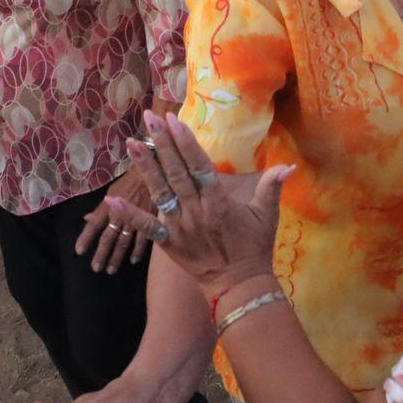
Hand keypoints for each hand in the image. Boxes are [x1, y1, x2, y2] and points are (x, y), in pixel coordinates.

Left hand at [74, 167, 151, 274]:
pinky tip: (133, 260)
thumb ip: (100, 208)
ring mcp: (134, 219)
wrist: (152, 174)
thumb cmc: (129, 182)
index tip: (79, 251)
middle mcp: (119, 214)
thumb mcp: (111, 191)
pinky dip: (137, 251)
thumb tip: (86, 219)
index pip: (93, 225)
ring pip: (123, 242)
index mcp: (108, 206)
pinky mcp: (149, 220)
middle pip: (108, 238)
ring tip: (111, 270)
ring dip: (117, 257)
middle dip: (101, 254)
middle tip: (96, 268)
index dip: (85, 238)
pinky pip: (142, 240)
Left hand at [104, 110, 291, 303]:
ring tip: (130, 144)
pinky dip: (130, 215)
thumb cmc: (254, 246)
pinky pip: (147, 227)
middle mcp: (197, 210)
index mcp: (219, 201)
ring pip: (160, 192)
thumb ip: (273, 187)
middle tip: (149, 118)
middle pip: (176, 172)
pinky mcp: (168, 243)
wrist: (239, 284)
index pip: (199, 166)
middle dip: (162, 144)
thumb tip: (290, 165)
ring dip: (145, 167)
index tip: (174, 121)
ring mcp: (180, 227)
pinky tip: (112, 200)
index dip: (185, 143)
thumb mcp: (268, 215)